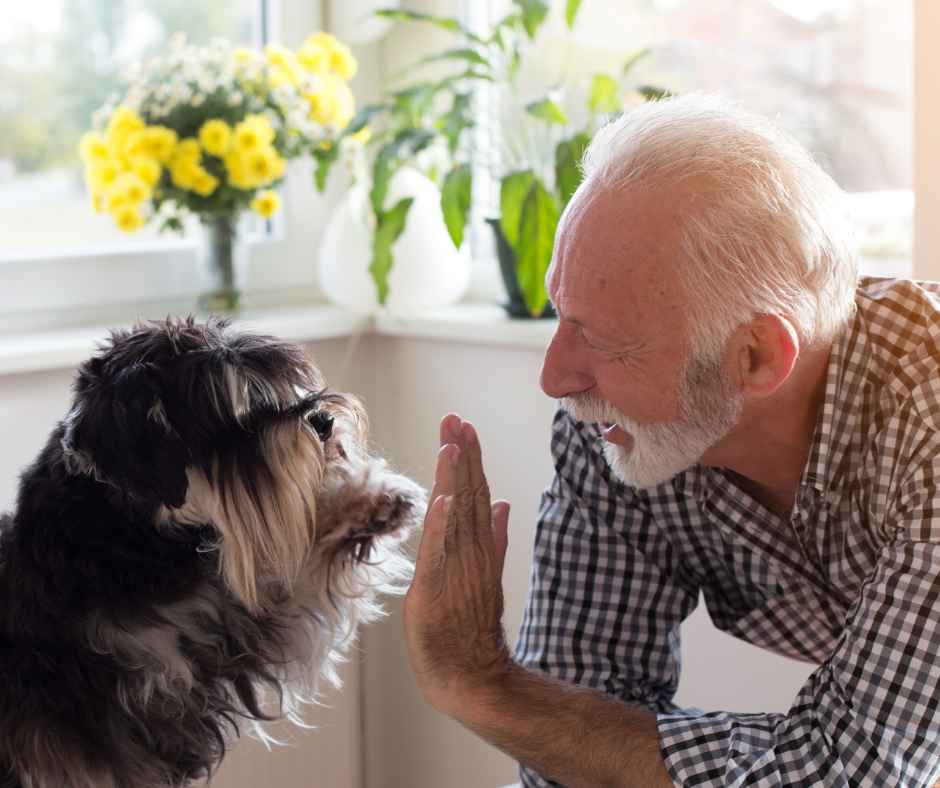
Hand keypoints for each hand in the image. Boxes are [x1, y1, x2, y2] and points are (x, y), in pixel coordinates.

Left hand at [402, 413, 511, 719]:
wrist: (470, 674)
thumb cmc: (471, 627)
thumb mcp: (485, 574)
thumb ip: (496, 538)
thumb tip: (504, 504)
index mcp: (478, 545)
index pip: (475, 492)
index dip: (469, 458)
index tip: (463, 426)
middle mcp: (470, 550)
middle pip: (467, 494)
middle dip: (460, 455)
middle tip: (454, 420)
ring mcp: (458, 567)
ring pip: (456, 515)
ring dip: (453, 478)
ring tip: (452, 444)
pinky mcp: (438, 587)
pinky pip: (440, 551)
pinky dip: (442, 525)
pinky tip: (443, 499)